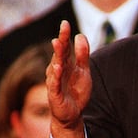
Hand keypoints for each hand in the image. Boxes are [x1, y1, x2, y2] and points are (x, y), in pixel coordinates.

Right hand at [46, 19, 91, 137]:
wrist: (72, 114)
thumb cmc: (76, 92)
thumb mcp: (83, 72)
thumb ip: (83, 56)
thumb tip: (80, 35)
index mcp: (65, 64)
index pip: (64, 47)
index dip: (65, 36)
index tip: (66, 23)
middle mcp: (57, 70)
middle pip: (59, 53)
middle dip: (61, 40)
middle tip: (63, 27)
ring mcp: (54, 81)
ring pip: (55, 66)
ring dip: (57, 55)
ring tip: (59, 43)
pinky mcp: (54, 94)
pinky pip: (54, 84)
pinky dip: (55, 76)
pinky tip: (57, 67)